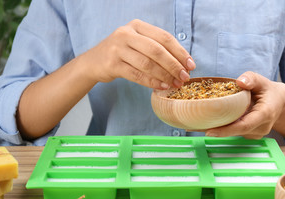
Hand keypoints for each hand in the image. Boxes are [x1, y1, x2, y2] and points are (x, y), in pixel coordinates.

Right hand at [81, 19, 195, 88]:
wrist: (94, 62)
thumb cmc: (122, 53)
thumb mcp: (138, 43)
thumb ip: (157, 49)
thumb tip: (183, 64)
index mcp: (137, 26)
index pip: (164, 37)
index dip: (180, 52)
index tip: (191, 65)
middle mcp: (126, 34)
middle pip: (157, 50)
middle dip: (174, 65)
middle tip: (185, 77)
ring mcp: (118, 48)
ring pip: (147, 63)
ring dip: (164, 76)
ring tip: (175, 84)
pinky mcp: (112, 64)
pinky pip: (137, 75)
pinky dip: (151, 82)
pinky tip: (162, 87)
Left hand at [205, 71, 284, 138]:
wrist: (279, 103)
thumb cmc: (268, 91)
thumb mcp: (262, 81)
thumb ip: (252, 79)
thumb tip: (240, 81)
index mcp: (265, 114)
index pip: (244, 125)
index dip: (226, 130)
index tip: (210, 131)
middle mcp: (261, 127)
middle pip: (235, 131)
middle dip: (215, 130)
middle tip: (194, 126)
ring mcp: (256, 133)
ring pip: (233, 132)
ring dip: (217, 128)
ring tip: (197, 123)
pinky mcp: (250, 135)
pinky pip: (234, 132)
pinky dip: (222, 127)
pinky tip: (209, 122)